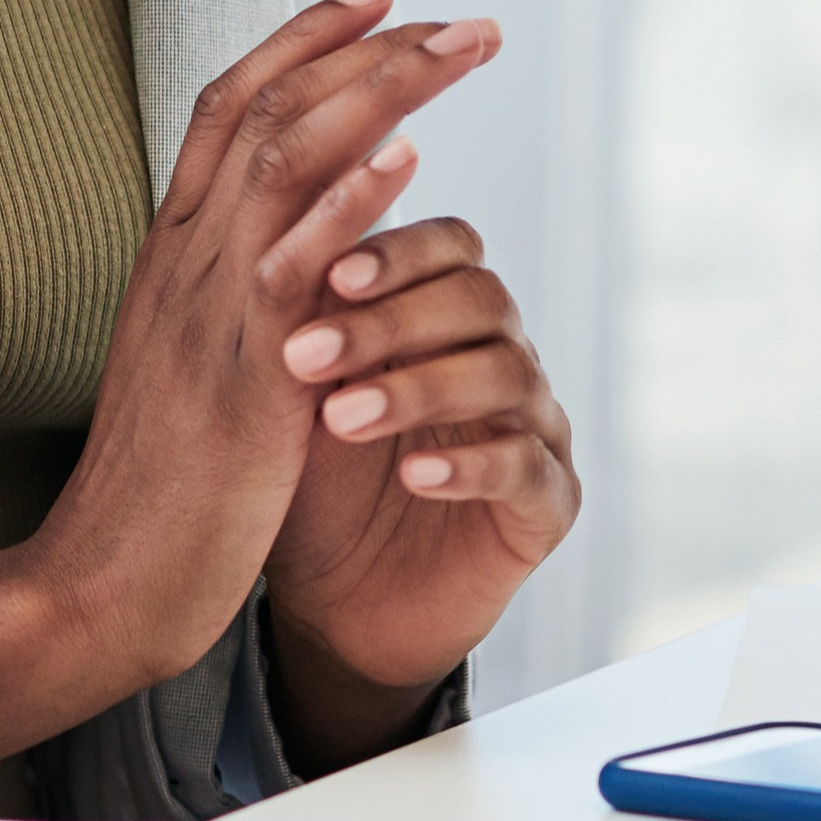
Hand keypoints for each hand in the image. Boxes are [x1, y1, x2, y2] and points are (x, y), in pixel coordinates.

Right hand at [0, 0, 499, 777]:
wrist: (106, 579)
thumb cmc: (164, 482)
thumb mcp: (202, 358)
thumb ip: (242, 289)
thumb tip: (311, 235)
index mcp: (175, 249)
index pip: (231, 106)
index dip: (304, 42)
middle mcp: (185, 255)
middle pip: (269, 106)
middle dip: (366, 46)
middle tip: (454, 11)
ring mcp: (207, 305)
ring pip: (284, 157)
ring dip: (379, 90)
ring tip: (456, 47)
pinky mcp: (240, 370)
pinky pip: (293, 263)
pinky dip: (346, 199)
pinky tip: (407, 159)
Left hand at [262, 211, 575, 763]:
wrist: (333, 605)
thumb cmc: (314, 481)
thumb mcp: (296, 393)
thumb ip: (303, 313)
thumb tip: (272, 214)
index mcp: (448, 314)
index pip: (453, 244)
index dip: (398, 251)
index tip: (328, 271)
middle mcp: (503, 357)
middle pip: (483, 300)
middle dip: (392, 321)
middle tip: (307, 356)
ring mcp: (534, 429)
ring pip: (508, 376)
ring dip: (420, 389)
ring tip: (341, 419)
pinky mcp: (548, 505)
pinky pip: (530, 469)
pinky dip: (471, 464)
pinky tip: (416, 473)